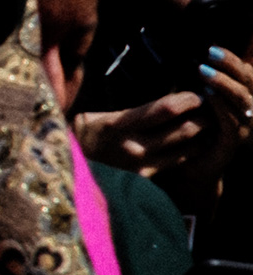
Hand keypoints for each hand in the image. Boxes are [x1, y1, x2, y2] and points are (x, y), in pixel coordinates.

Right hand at [83, 91, 209, 176]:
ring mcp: (140, 166)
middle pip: (183, 130)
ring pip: (186, 148)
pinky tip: (194, 144)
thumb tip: (160, 99)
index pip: (165, 110)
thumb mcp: (94, 117)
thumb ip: (126, 112)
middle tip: (209, 108)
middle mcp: (132, 147)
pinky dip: (190, 151)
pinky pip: (177, 163)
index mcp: (117, 126)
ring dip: (202, 135)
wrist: (64, 173)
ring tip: (206, 124)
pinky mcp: (144, 181)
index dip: (188, 100)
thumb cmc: (79, 139)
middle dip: (203, 117)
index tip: (197, 94)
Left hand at [193, 46, 252, 193]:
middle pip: (247, 83)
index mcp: (241, 98)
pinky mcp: (233, 143)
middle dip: (230, 66)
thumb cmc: (191, 130)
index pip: (245, 74)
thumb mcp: (195, 103)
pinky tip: (207, 96)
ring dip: (223, 84)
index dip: (232, 60)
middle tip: (209, 54)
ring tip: (203, 72)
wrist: (192, 168)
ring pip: (242, 101)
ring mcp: (243, 127)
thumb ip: (198, 84)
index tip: (212, 48)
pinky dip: (220, 107)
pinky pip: (231, 122)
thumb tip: (185, 57)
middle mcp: (247, 111)